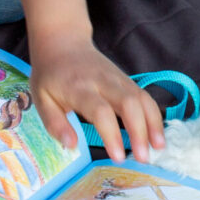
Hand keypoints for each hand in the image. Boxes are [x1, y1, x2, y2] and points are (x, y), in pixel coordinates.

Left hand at [30, 37, 164, 163]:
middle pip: (129, 103)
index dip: (112, 135)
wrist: (63, 42)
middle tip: (143, 158)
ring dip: (153, 123)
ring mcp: (118, 78)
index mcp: (79, 89)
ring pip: (142, 98)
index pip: (101, 111)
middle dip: (140, 131)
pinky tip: (157, 135)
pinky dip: (154, 115)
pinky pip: (145, 97)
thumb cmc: (51, 74)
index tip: (117, 157)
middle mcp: (103, 82)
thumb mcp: (41, 99)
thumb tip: (71, 146)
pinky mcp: (126, 80)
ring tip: (158, 147)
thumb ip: (55, 124)